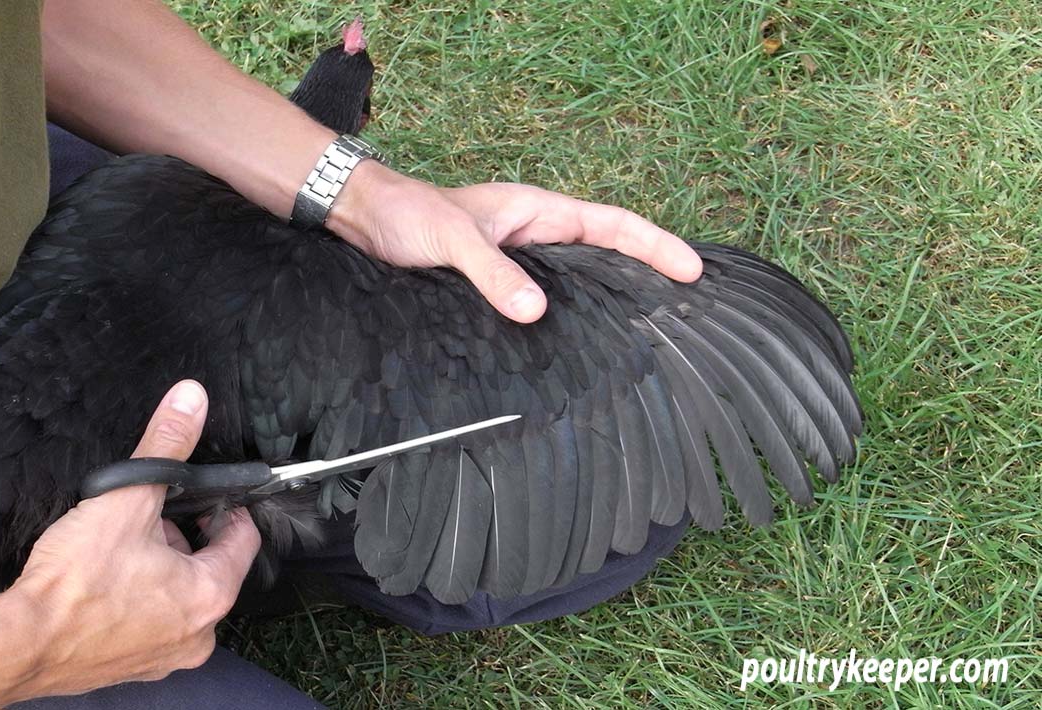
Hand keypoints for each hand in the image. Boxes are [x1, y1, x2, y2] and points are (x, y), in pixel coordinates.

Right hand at [9, 380, 259, 696]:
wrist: (16, 645)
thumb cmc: (73, 583)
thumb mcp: (126, 499)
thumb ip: (165, 445)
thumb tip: (192, 399)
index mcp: (211, 596)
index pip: (244, 541)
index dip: (228, 509)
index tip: (209, 495)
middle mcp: (197, 636)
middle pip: (209, 568)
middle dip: (184, 538)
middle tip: (151, 516)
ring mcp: (163, 657)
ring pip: (178, 596)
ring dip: (159, 568)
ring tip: (121, 546)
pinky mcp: (129, 667)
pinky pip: (149, 621)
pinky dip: (137, 598)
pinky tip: (105, 579)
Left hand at [329, 162, 702, 322]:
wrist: (366, 218)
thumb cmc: (409, 215)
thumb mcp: (454, 240)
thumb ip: (493, 273)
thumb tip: (535, 312)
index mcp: (537, 212)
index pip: (612, 224)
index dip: (655, 245)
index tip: (691, 270)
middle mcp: (534, 236)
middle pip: (605, 253)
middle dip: (646, 273)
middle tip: (684, 309)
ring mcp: (518, 261)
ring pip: (578, 279)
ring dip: (609, 298)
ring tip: (645, 332)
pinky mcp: (497, 284)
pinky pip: (546, 299)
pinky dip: (569, 316)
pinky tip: (576, 345)